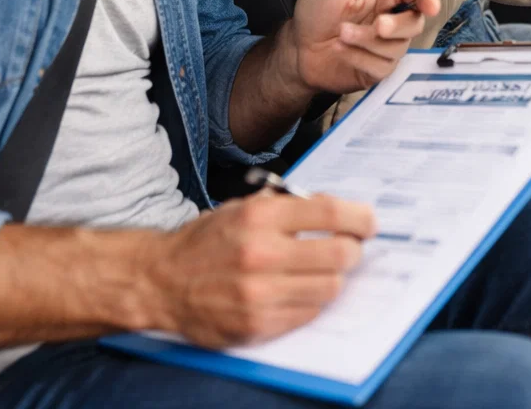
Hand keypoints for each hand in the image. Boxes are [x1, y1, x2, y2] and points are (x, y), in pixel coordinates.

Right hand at [146, 193, 375, 346]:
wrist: (161, 281)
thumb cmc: (206, 241)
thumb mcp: (243, 207)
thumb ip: (287, 206)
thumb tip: (336, 210)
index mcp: (260, 216)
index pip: (329, 212)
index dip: (359, 217)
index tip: (369, 222)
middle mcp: (261, 253)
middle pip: (339, 253)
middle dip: (353, 249)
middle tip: (351, 247)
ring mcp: (259, 293)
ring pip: (330, 287)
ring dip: (335, 277)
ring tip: (323, 270)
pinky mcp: (256, 325)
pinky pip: (308, 313)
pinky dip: (312, 301)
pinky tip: (299, 290)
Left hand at [288, 0, 441, 94]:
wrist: (297, 48)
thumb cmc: (319, 10)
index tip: (429, 7)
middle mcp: (393, 19)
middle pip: (415, 24)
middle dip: (395, 26)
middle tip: (377, 25)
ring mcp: (387, 46)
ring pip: (398, 48)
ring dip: (367, 41)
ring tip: (341, 35)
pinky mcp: (378, 69)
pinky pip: (383, 66)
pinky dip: (360, 58)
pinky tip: (342, 52)